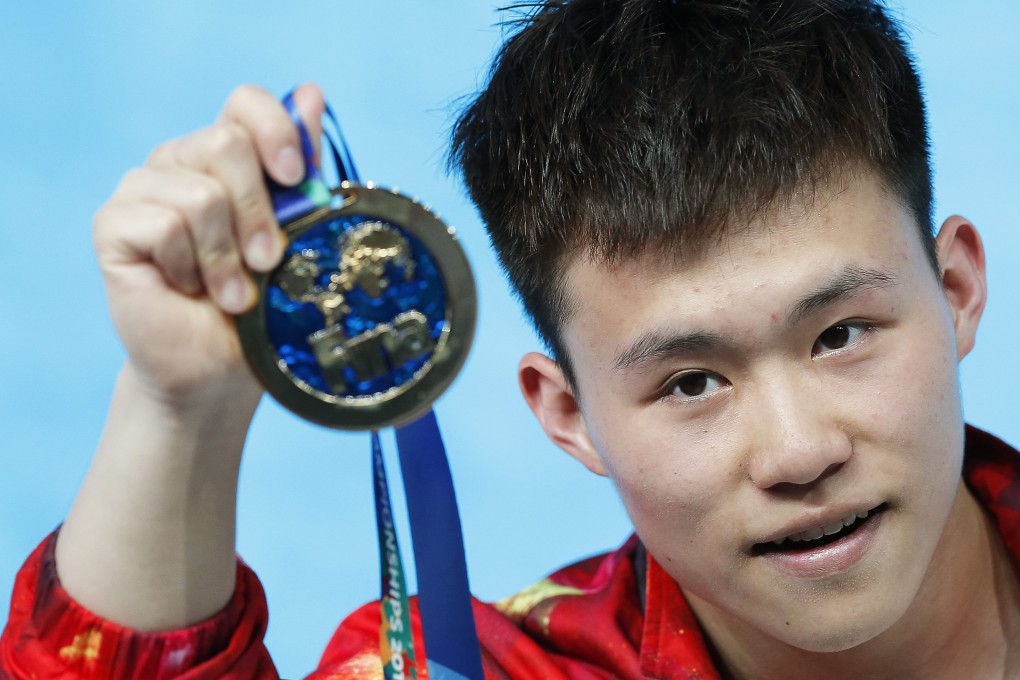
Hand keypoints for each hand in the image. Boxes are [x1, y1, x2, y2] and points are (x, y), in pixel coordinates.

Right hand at [93, 84, 324, 404]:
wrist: (220, 368)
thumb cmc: (262, 307)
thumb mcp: (295, 237)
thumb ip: (300, 172)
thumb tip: (309, 93)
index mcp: (229, 158)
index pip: (246, 104)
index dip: (276, 131)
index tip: (298, 179)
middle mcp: (182, 162)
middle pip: (226, 143)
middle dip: (259, 213)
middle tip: (267, 262)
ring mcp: (144, 190)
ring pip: (200, 193)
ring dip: (226, 257)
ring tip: (232, 294)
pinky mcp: (114, 224)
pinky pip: (163, 225)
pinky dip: (190, 268)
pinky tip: (188, 291)